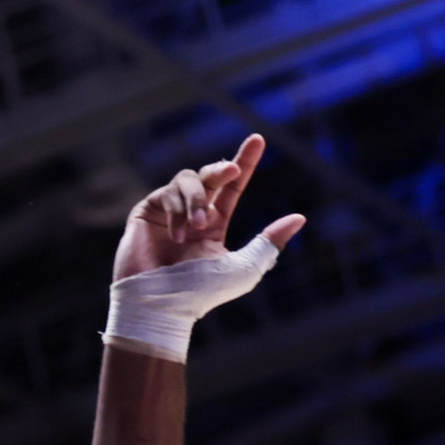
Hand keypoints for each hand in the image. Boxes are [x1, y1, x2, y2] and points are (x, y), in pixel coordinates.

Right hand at [116, 134, 305, 278]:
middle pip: (210, 175)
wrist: (159, 305)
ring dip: (197, 199)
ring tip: (198, 226)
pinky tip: (178, 236)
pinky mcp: (145, 213)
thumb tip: (299, 217)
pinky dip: (176, 211)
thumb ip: (268, 242)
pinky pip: (165, 194)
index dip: (245, 162)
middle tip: (230, 171)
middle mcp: (192, 214)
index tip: (258, 139)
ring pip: (187, 180)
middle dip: (221, 170)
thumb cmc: (200, 293)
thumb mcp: (244, 268)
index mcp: (215, 224)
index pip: (232, 187)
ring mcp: (167, 212)